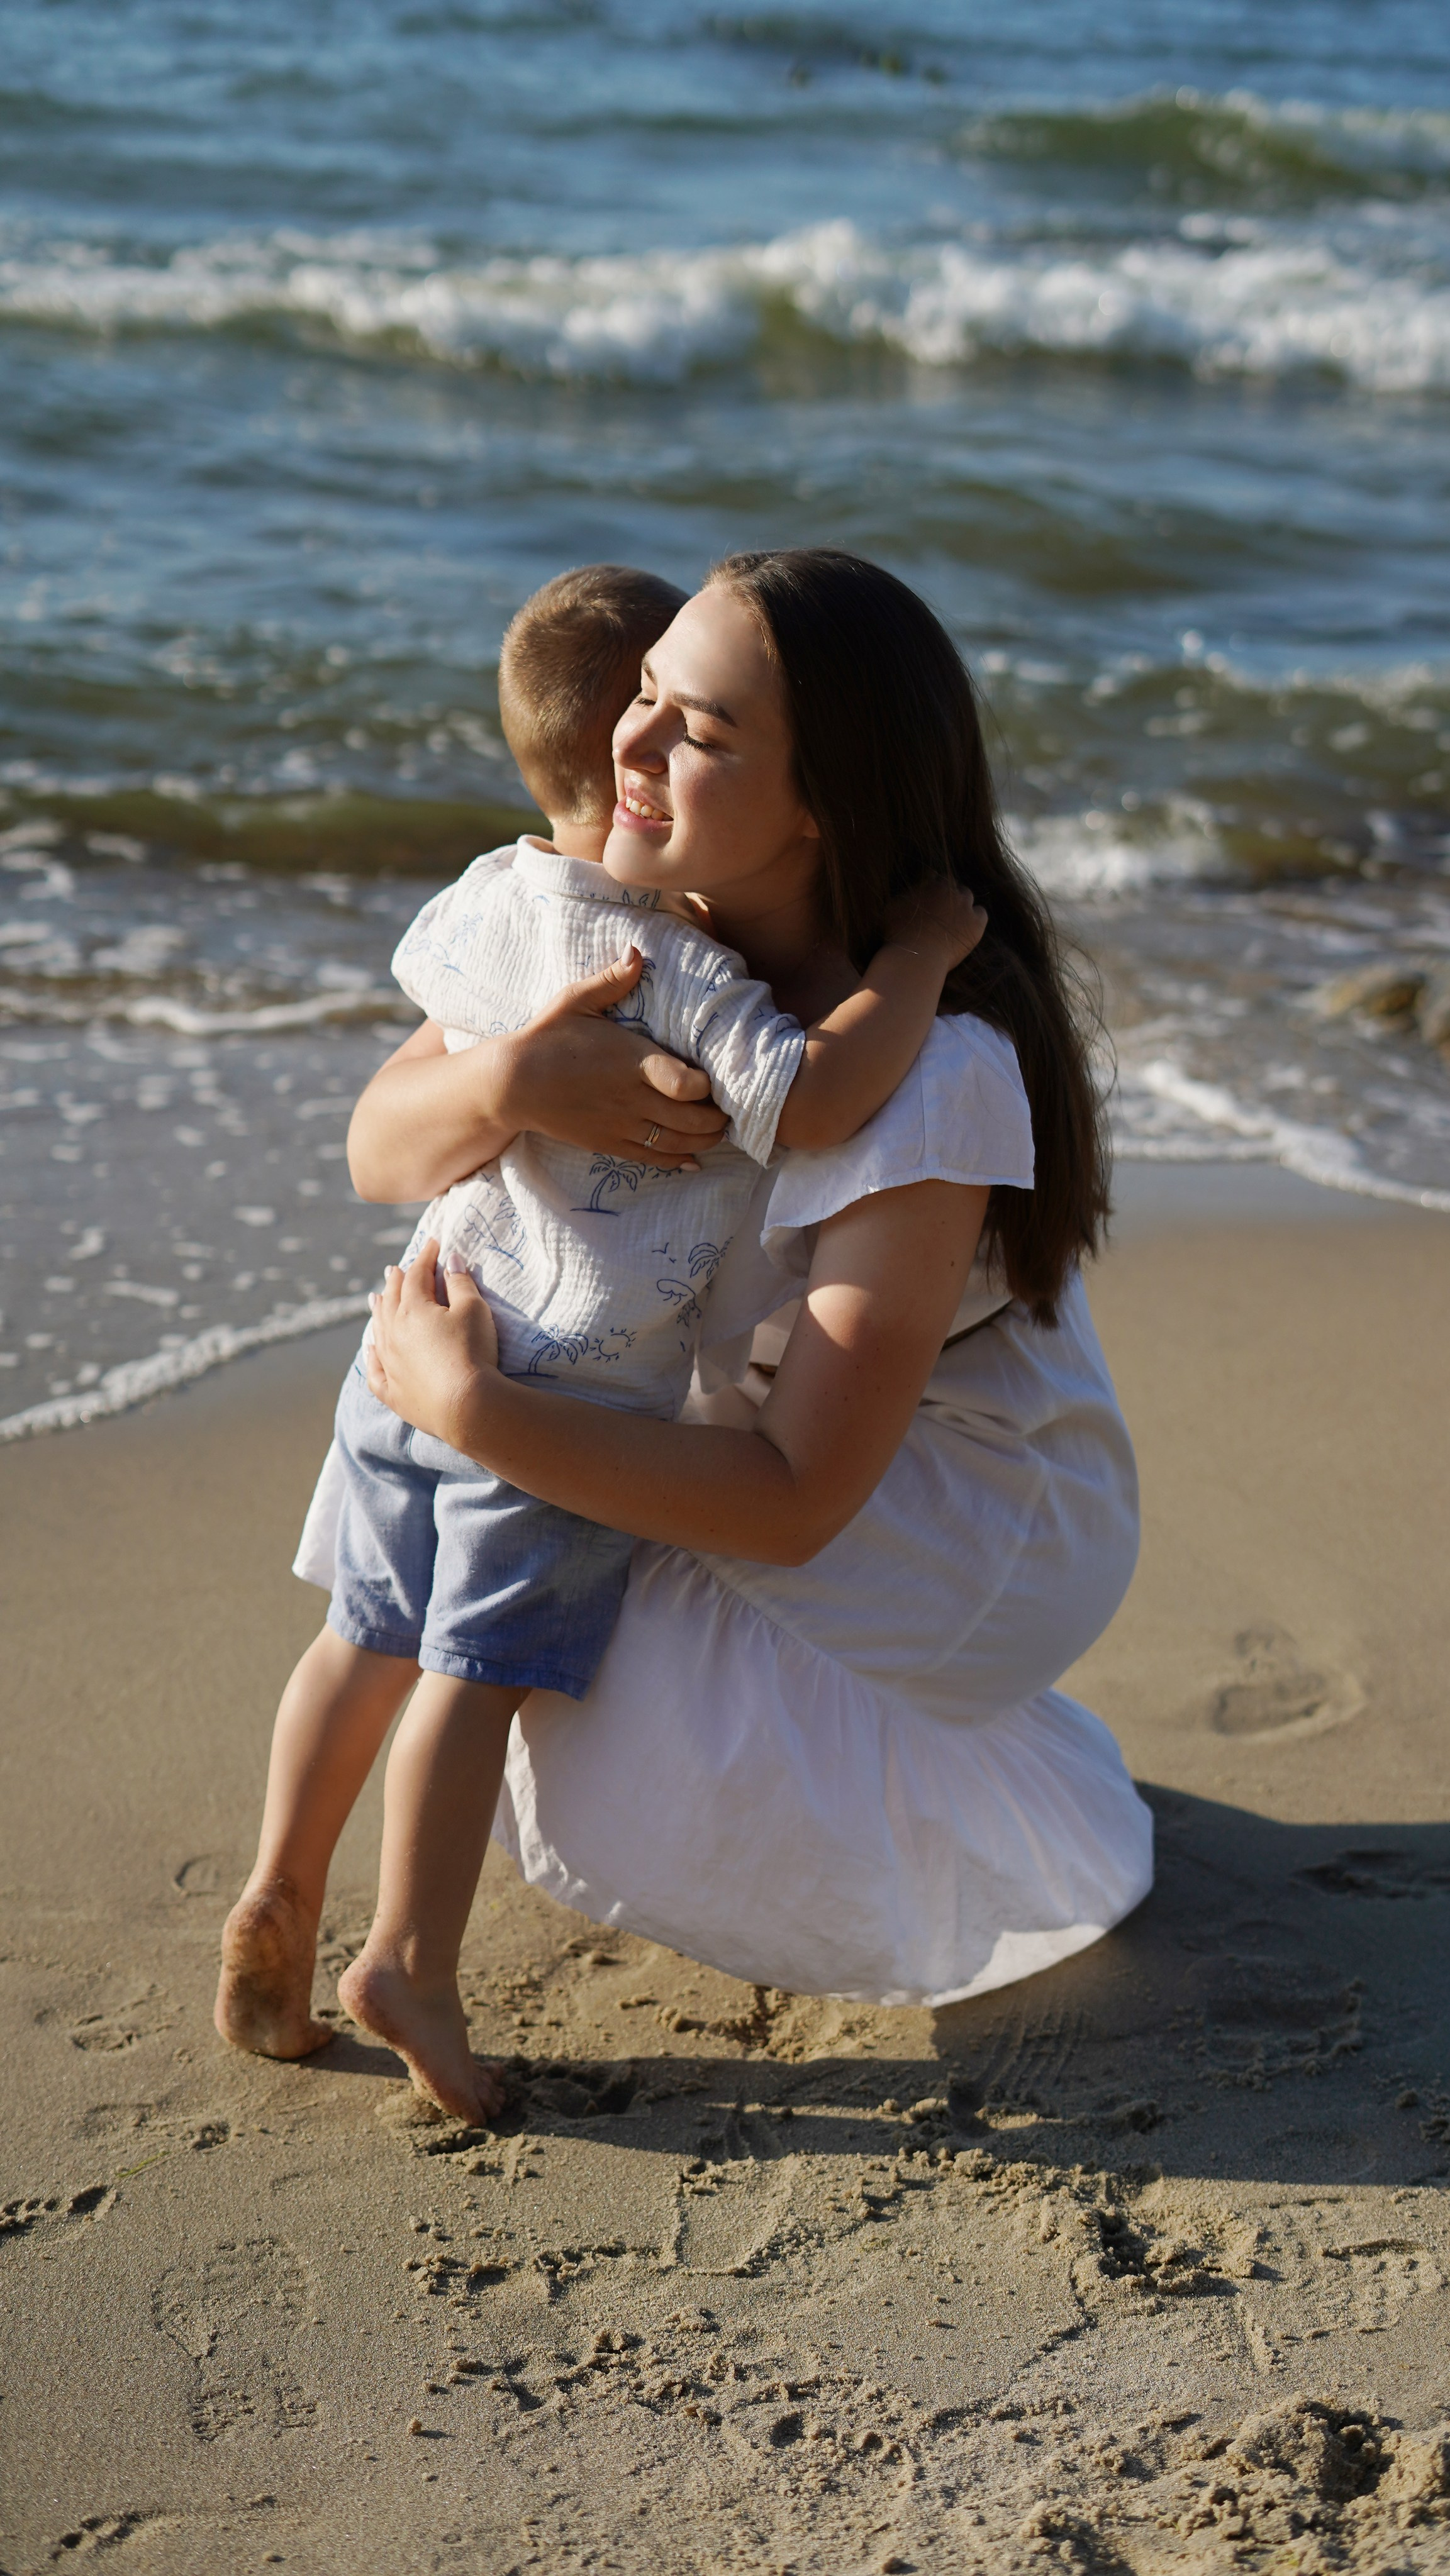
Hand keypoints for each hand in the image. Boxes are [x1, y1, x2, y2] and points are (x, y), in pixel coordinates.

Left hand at [365, 1243, 498, 1452]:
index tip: (432, 1243)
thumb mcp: (473, 1310)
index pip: (416, 1275)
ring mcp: (390, 1363)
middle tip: (395, 1269)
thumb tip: (451, 1260)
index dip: (425, 1257)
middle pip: (391, 1300)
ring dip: (378, 1311)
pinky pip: (375, 1369)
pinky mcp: (392, 1391)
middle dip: (396, 1281)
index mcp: (413, 1309)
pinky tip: (369, 1350)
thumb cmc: (473, 1352)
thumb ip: (461, 1283)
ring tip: (376, 1299)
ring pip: (378, 1330)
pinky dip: (371, 1356)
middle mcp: (393, 1333)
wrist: (466, 1405)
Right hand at [507, 951, 728, 1168]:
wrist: (512, 1084)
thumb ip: (612, 980)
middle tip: (729, 1108)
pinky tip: (694, 1159)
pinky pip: (652, 1159)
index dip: (708, 1086)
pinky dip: (678, 1161)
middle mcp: (632, 1098)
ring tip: (718, 1131)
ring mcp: (621, 1125)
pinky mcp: (609, 1143)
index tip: (712, 1077)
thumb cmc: (546, 1038)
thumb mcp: (576, 1001)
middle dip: (717, 1117)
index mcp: (631, 1061)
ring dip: (705, 1140)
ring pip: (677, 1143)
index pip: (686, 1084)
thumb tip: (637, 951)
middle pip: (691, 1119)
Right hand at [880, 879, 987, 969]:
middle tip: (940, 910)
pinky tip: (968, 927)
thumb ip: (903, 895)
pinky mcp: (976, 922)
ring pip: (966, 895)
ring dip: (961, 903)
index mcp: (928, 883)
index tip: (927, 899)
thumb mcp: (891, 908)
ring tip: (954, 919)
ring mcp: (964, 905)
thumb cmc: (897, 936)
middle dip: (946, 894)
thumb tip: (909, 891)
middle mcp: (948, 889)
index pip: (933, 876)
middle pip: (950, 884)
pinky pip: (981, 913)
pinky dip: (976, 917)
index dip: (930, 887)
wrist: (915, 958)